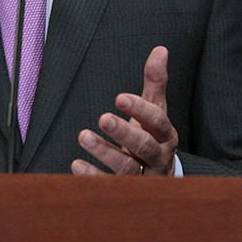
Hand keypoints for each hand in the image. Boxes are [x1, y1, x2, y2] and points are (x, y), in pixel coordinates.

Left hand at [71, 46, 178, 176]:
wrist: (158, 179)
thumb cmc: (152, 137)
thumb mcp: (155, 110)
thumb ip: (155, 83)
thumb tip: (160, 49)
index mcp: (166, 135)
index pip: (157, 121)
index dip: (140, 110)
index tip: (119, 98)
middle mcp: (158, 157)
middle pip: (145, 146)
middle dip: (124, 133)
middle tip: (103, 118)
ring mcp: (143, 178)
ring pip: (127, 167)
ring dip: (104, 153)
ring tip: (83, 136)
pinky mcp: (127, 192)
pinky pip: (110, 187)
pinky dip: (93, 177)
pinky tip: (76, 165)